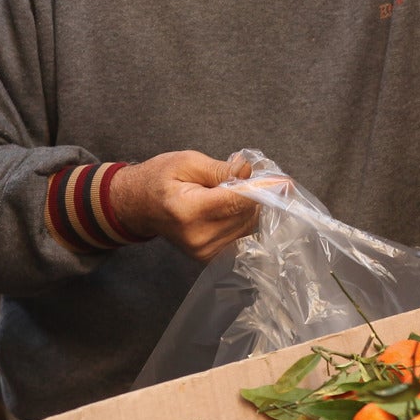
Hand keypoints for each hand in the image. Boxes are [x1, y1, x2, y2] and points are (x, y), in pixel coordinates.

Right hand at [110, 151, 258, 261]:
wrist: (136, 206)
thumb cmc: (158, 179)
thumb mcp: (186, 162)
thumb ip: (220, 169)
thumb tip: (250, 172)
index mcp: (189, 210)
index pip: (237, 201)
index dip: (263, 190)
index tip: (284, 181)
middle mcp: (198, 237)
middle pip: (246, 214)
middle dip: (254, 194)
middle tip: (246, 175)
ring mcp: (204, 252)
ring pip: (248, 227)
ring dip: (250, 207)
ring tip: (231, 190)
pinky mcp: (209, 258)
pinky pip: (241, 237)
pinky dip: (243, 220)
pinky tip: (232, 206)